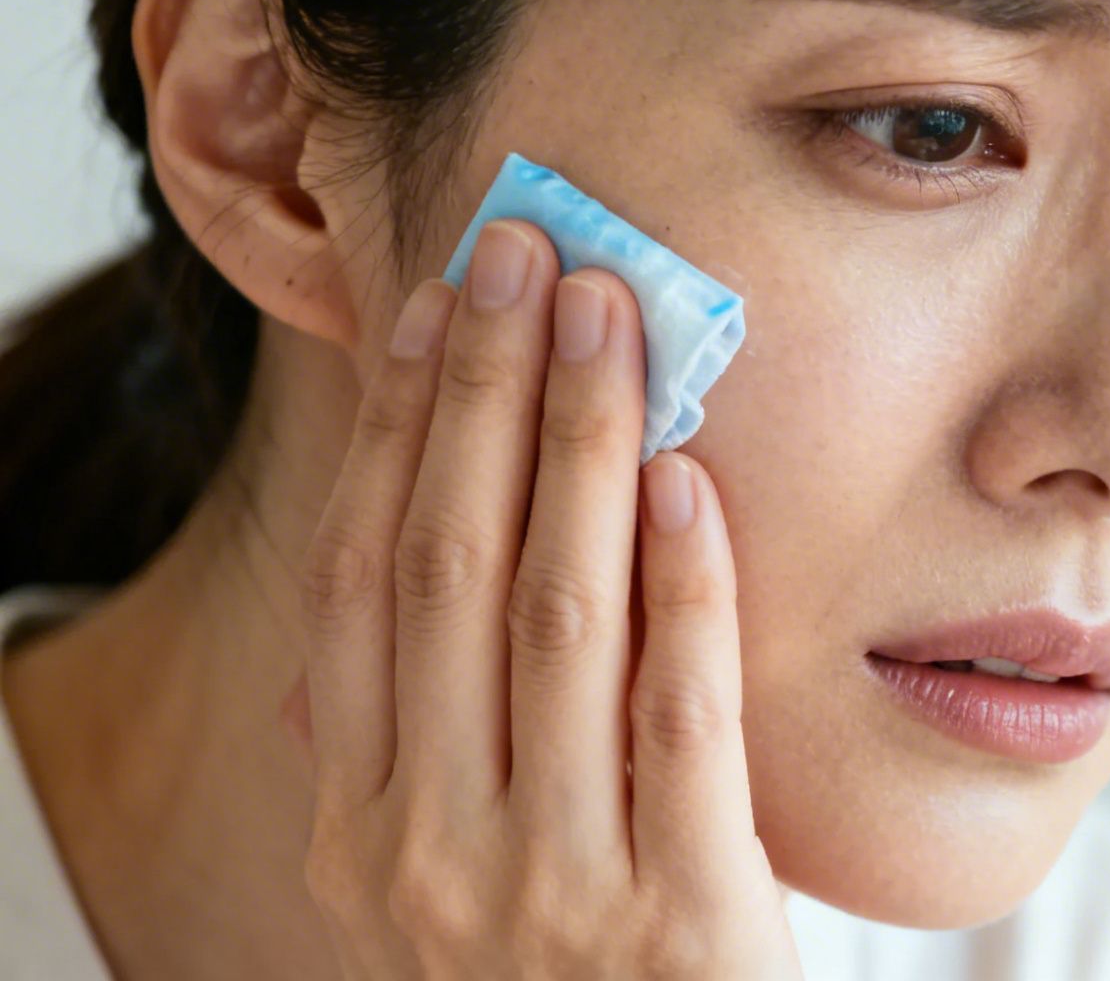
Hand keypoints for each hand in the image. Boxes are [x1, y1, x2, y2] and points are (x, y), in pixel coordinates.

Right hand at [277, 220, 798, 978]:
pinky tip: (688, 480)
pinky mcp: (683, 911)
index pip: (366, 583)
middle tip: (530, 256)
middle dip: (490, 395)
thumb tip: (410, 536)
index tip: (441, 306)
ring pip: (559, 616)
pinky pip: (680, 714)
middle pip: (452, 568)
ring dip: (583, 448)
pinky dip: (684, 588)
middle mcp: (430, 845)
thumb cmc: (564, 959)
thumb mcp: (454, 862)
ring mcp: (552, 882)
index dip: (403, 431)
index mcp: (363, 819)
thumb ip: (429, 731)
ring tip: (614, 321)